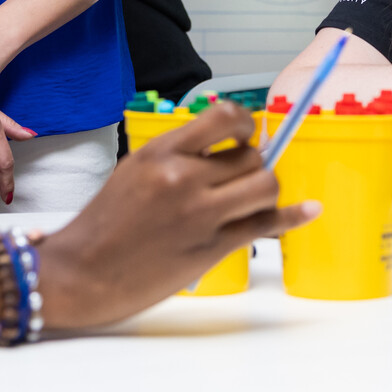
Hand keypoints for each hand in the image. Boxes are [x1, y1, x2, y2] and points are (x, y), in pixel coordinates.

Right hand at [35, 103, 319, 329]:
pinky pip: (265, 225)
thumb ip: (176, 157)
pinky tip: (308, 211)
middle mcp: (184, 177)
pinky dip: (291, 217)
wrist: (82, 273)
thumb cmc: (103, 224)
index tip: (246, 132)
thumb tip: (222, 148)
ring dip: (265, 190)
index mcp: (161, 152)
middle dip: (253, 165)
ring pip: (264, 186)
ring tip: (251, 198)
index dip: (245, 123)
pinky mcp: (212, 247)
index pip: (224, 118)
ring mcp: (201, 214)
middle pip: (251, 157)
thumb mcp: (134, 171)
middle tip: (243, 178)